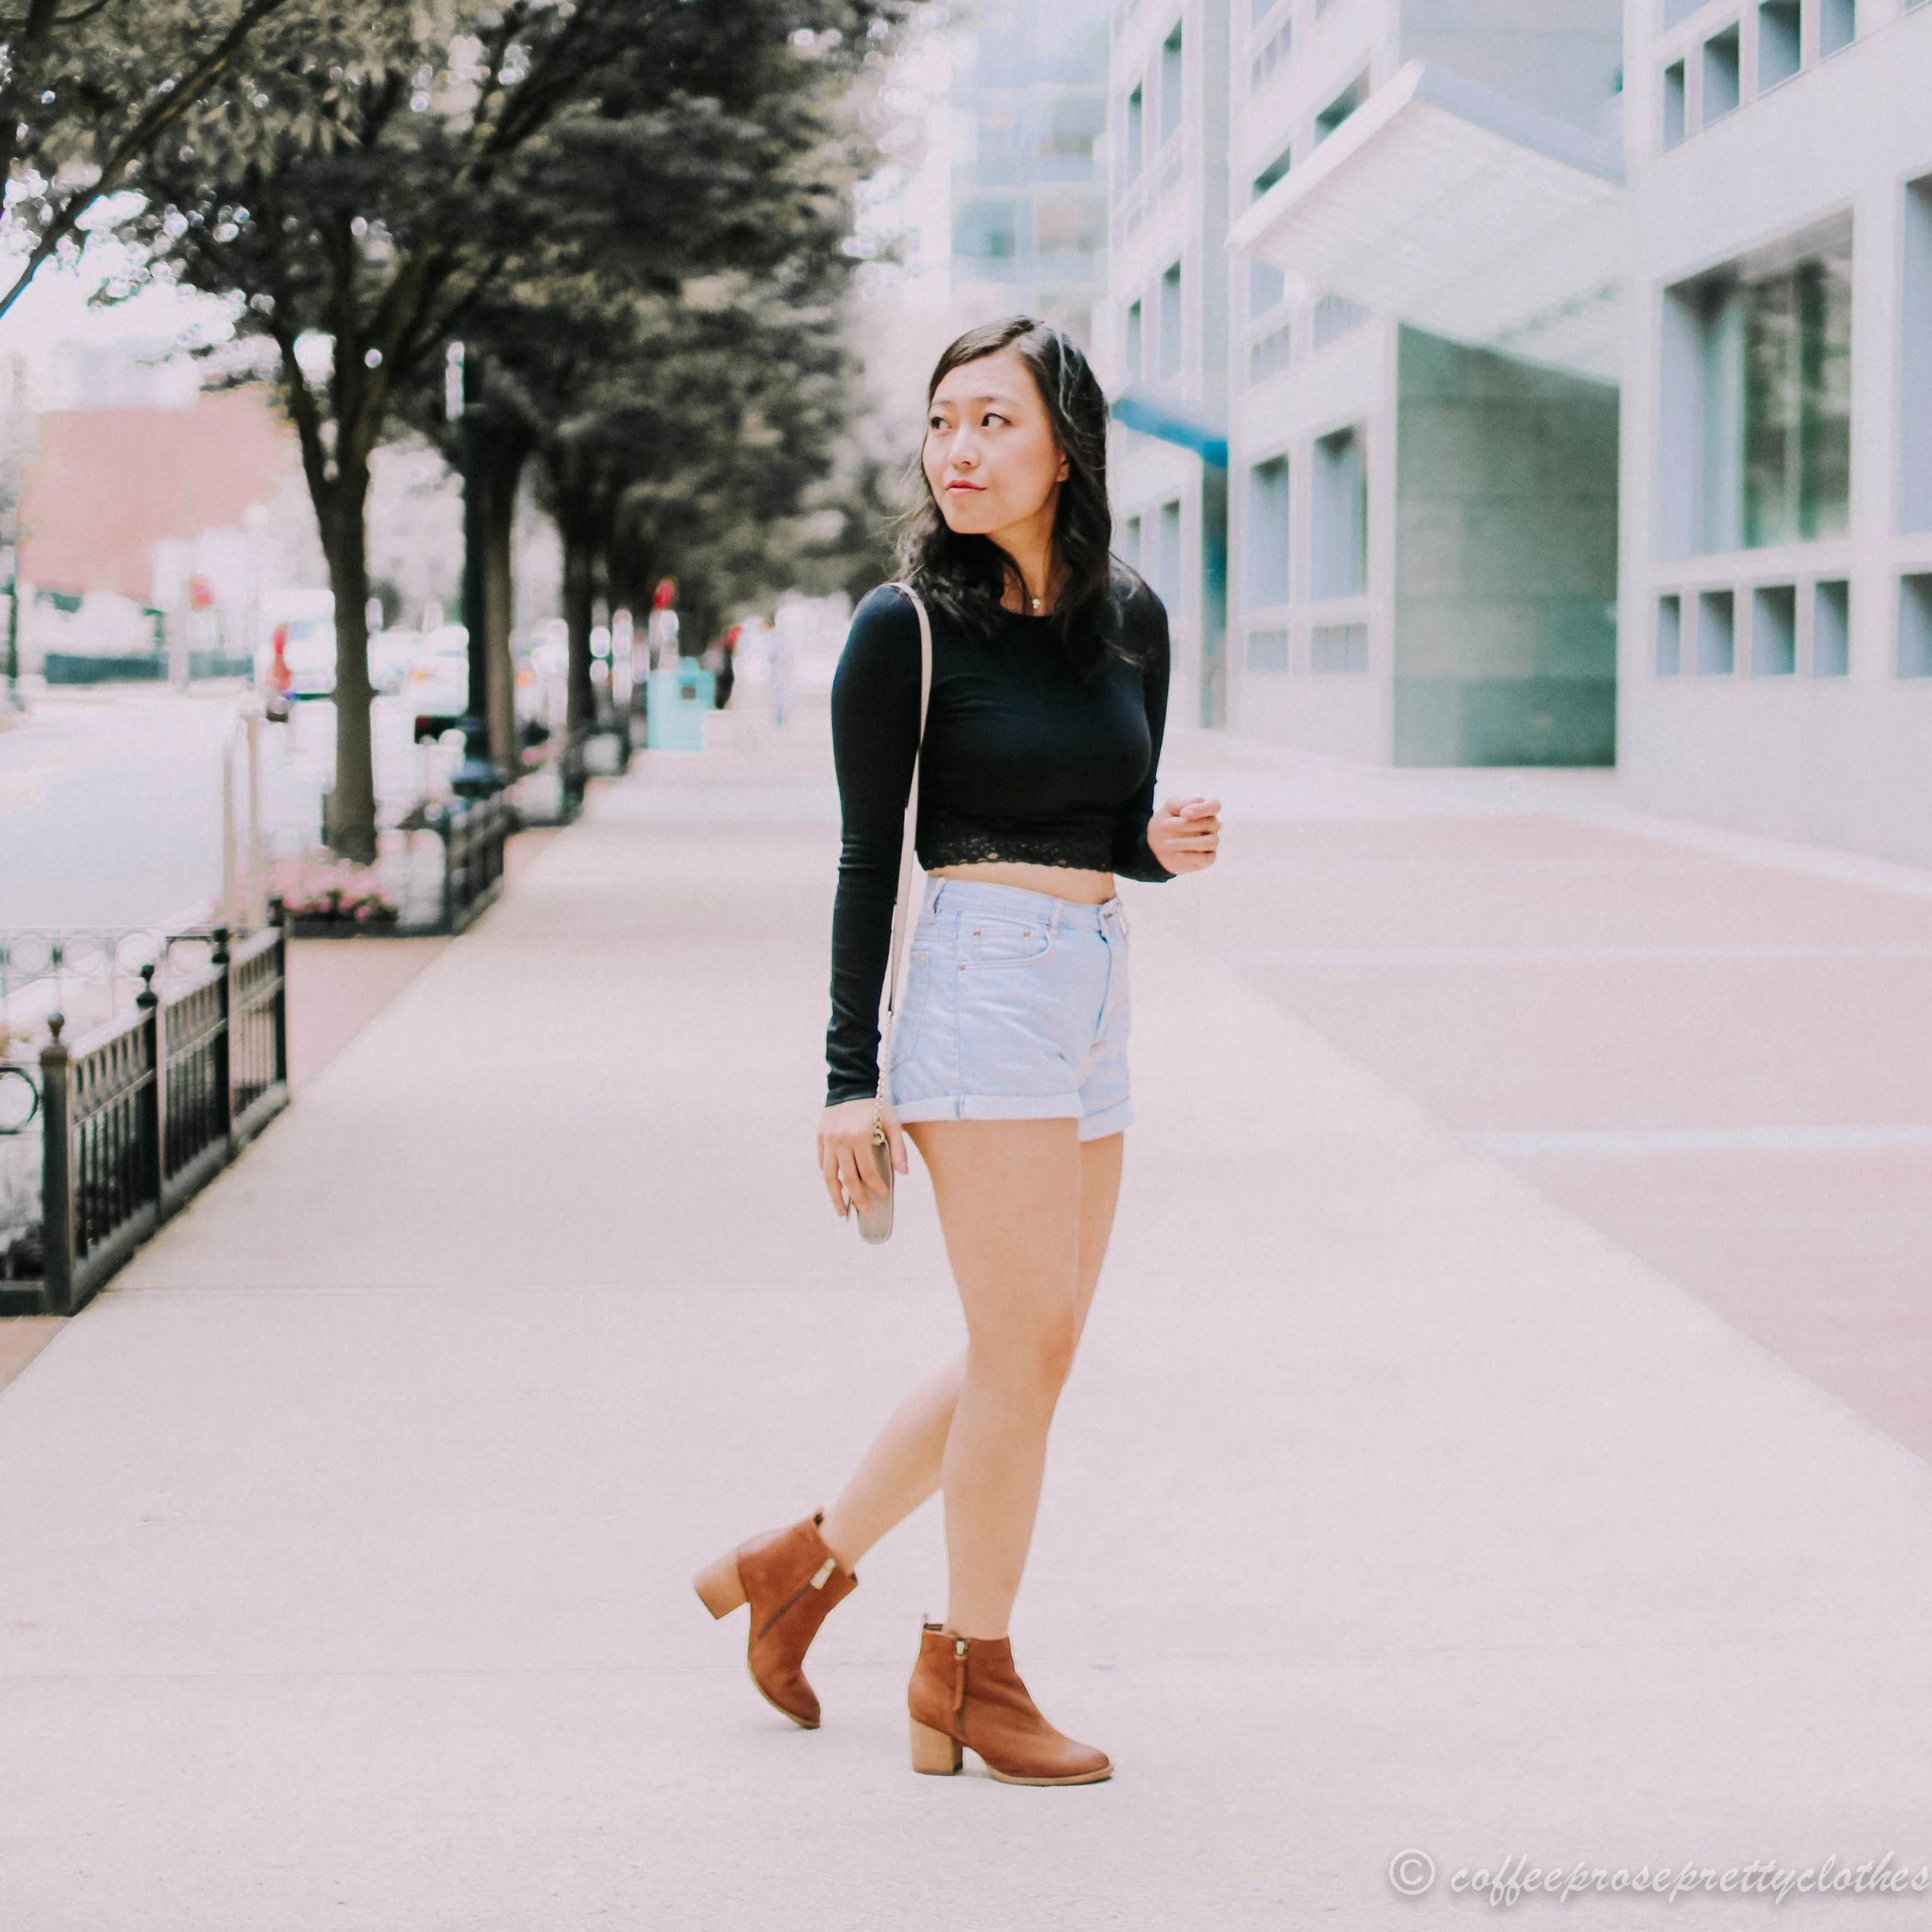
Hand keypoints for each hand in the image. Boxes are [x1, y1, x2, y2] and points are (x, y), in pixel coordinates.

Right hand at [817, 1095, 907, 1218]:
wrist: (850, 1085)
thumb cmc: (874, 1105)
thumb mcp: (892, 1123)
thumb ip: (898, 1149)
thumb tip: (902, 1173)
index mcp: (859, 1137)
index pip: (867, 1172)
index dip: (875, 1187)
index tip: (883, 1196)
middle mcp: (840, 1141)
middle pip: (847, 1179)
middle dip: (857, 1199)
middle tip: (865, 1213)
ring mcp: (828, 1140)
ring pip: (829, 1176)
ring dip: (835, 1196)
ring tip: (842, 1211)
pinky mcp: (820, 1137)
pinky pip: (823, 1162)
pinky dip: (829, 1176)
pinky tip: (835, 1186)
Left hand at [1148, 795, 1220, 875]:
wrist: (1156, 846)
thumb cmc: (1166, 823)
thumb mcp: (1168, 809)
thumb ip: (1181, 802)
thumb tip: (1198, 800)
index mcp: (1205, 810)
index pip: (1215, 805)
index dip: (1202, 809)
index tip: (1183, 813)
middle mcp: (1212, 825)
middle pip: (1210, 823)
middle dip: (1185, 825)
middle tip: (1164, 825)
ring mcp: (1211, 842)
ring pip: (1210, 841)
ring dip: (1186, 842)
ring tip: (1167, 843)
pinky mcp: (1208, 858)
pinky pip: (1207, 858)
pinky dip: (1191, 855)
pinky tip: (1177, 853)